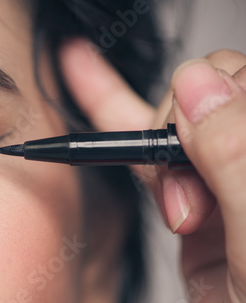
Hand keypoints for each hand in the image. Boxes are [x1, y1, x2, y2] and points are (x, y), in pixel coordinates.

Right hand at [60, 39, 245, 302]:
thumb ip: (237, 159)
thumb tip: (200, 87)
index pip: (239, 83)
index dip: (207, 103)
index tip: (187, 148)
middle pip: (200, 99)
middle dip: (178, 141)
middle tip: (187, 198)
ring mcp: (219, 178)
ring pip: (168, 125)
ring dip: (151, 156)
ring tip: (177, 213)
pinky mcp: (190, 200)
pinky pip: (147, 154)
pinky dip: (112, 115)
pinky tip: (85, 76)